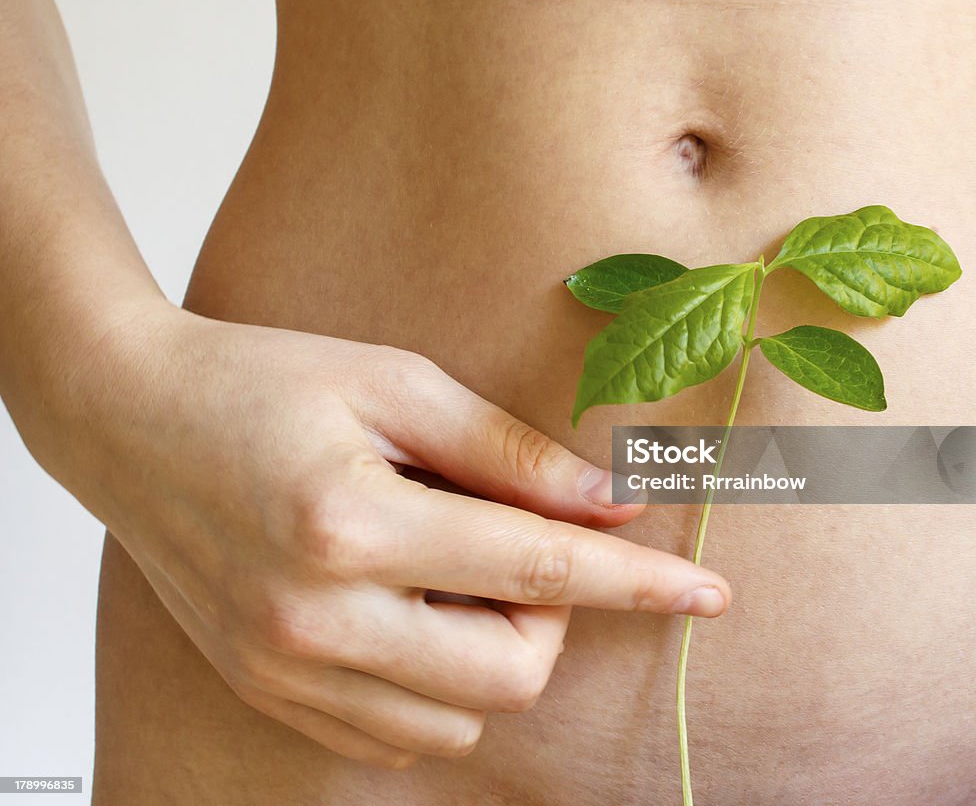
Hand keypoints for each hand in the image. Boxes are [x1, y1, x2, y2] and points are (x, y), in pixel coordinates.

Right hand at [39, 303, 730, 768]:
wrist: (131, 418)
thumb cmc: (264, 378)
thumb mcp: (394, 384)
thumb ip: (506, 451)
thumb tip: (609, 497)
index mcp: (351, 524)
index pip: (536, 572)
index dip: (635, 583)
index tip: (709, 595)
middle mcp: (316, 619)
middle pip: (509, 673)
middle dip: (551, 616)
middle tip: (515, 537)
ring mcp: (286, 670)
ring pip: (460, 720)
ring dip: (492, 649)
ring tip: (447, 564)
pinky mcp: (268, 692)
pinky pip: (398, 733)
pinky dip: (438, 682)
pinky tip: (411, 604)